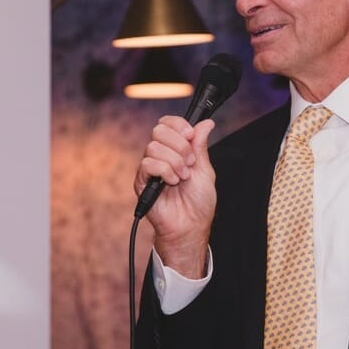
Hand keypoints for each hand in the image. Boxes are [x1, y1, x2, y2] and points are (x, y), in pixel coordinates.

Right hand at [133, 116, 216, 277]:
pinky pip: (148, 164)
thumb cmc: (198, 202)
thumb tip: (206, 124)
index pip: (167, 124)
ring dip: (175, 162)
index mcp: (175, 150)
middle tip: (189, 163)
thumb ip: (200, 146)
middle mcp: (160, 156)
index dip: (178, 125)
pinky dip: (165, 172)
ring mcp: (150, 168)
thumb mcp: (204, 170)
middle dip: (179, 145)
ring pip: (154, 147)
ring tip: (182, 178)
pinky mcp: (142, 181)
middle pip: (159, 130)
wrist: (190, 225)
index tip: (190, 135)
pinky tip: (172, 183)